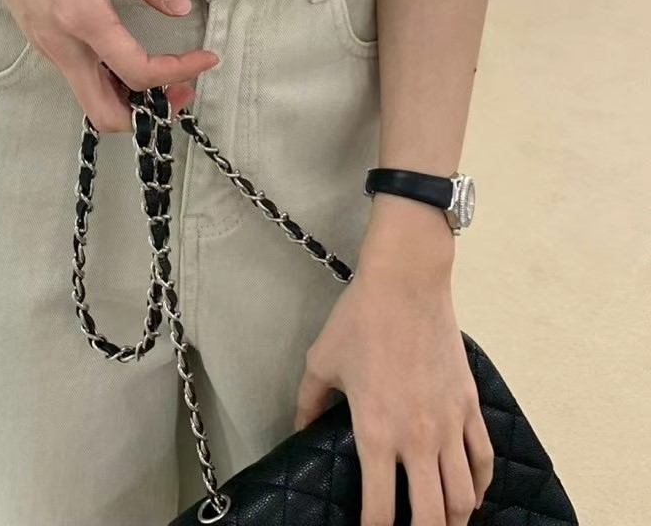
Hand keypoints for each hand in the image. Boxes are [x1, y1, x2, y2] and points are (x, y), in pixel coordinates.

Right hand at [0, 0, 218, 130]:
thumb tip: (180, 8)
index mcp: (82, 15)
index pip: (137, 71)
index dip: (179, 72)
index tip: (207, 57)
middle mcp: (61, 43)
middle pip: (106, 113)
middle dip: (149, 111)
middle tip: (181, 82)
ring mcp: (46, 45)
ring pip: (91, 99)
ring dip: (130, 98)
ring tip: (162, 69)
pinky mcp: (39, 39)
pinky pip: (78, 77)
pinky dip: (110, 81)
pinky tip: (127, 53)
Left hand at [293, 233, 493, 525]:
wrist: (406, 281)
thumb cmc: (360, 319)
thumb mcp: (321, 361)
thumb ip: (309, 402)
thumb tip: (298, 430)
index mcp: (376, 434)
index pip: (379, 511)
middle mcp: (418, 440)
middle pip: (431, 518)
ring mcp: (450, 425)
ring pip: (463, 498)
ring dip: (452, 519)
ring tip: (439, 522)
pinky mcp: (470, 406)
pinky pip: (484, 461)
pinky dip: (479, 487)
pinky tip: (469, 495)